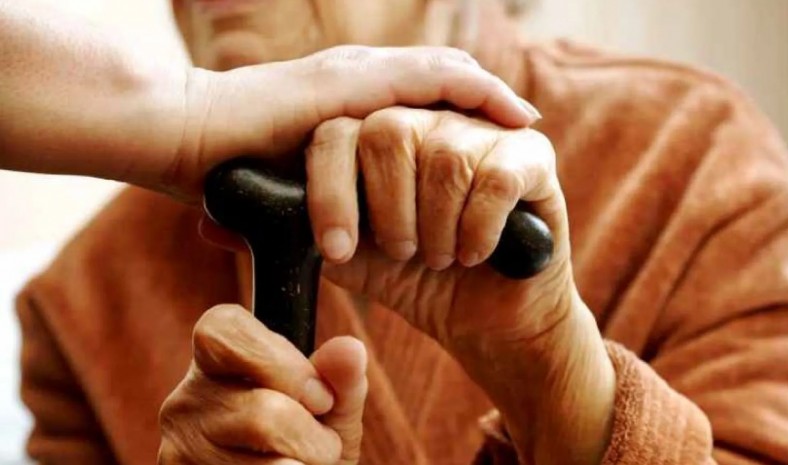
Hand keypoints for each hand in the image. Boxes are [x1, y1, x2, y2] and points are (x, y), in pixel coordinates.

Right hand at [158, 305, 367, 464]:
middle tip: (323, 447)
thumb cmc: (309, 450)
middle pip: (260, 410)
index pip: (224, 330)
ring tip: (300, 464)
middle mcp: (186, 400)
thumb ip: (341, 380)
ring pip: (262, 459)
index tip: (319, 396)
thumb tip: (350, 348)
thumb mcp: (333, 413)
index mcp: (217, 362)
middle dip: (309, 434)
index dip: (279, 362)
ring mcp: (180, 448)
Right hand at [160, 45, 539, 199]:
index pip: (415, 97)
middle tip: (523, 129)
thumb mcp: (291, 182)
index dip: (457, 115)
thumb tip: (330, 236)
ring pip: (444, 74)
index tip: (490, 142)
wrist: (182, 136)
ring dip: (487, 100)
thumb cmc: (225, 165)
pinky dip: (474, 97)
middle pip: (441, 80)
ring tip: (526, 125)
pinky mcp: (350, 84)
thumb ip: (320, 195)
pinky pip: (430, 83)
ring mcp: (354, 75)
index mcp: (345, 101)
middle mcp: (357, 78)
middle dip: (484, 106)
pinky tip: (507, 115)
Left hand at [301, 108, 613, 464]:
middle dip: (389, 210)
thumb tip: (232, 215)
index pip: (338, 133)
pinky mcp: (531, 158)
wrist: (487, 319)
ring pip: (445, 156)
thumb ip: (309, 228)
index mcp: (384, 137)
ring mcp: (484, 132)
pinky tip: (476, 253)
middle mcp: (433, 119)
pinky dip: (477, 229)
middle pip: (388, 131)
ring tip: (441, 257)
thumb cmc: (420, 281)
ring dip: (436, 227)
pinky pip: (494, 177)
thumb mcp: (355, 259)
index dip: (330, 190)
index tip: (336, 249)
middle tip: (403, 252)